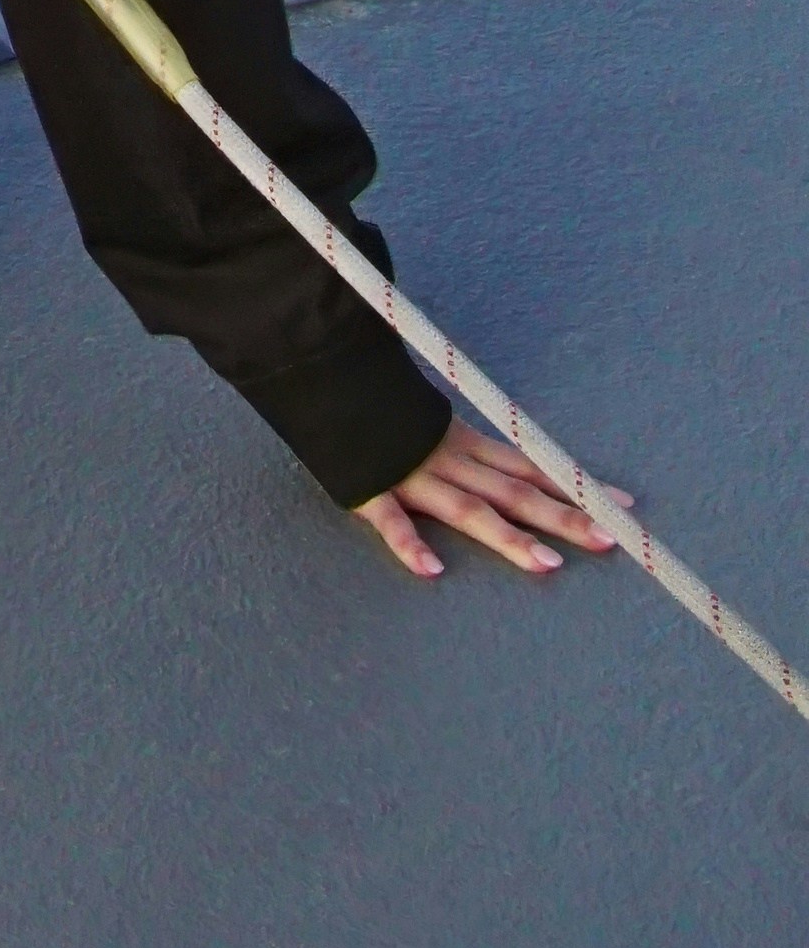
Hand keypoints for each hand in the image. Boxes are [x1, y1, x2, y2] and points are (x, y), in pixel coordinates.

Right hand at [356, 413, 620, 585]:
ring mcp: (412, 477)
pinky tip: (432, 570)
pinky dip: (410, 544)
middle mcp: (449, 461)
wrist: (322, 377)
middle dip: (563, 516)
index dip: (575, 487)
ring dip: (508, 537)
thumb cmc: (377, 401)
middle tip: (610, 540)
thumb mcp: (429, 415)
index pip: (530, 467)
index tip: (625, 507)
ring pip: (467, 509)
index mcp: (464, 443)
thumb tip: (508, 450)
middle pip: (514, 492)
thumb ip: (463, 433)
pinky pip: (391, 521)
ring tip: (546, 564)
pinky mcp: (371, 491)